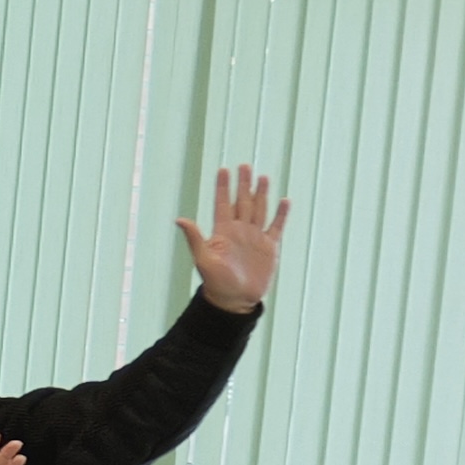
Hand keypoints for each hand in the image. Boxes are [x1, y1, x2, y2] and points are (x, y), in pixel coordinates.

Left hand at [179, 162, 287, 313]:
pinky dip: (281, 214)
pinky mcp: (269, 247)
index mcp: (222, 231)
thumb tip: (179, 219)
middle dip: (243, 184)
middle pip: (242, 202)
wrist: (235, 299)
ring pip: (259, 210)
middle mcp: (239, 230)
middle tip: (244, 165)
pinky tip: (284, 201)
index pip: (223, 203)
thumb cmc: (215, 281)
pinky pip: (276, 227)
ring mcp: (255, 237)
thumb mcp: (203, 259)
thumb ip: (195, 238)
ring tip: (263, 177)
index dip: (223, 187)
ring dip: (261, 194)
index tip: (223, 169)